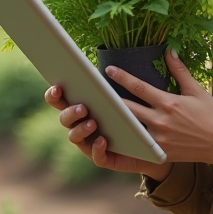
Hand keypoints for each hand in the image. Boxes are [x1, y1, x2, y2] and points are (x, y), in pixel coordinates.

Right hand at [44, 84, 172, 181]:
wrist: (158, 146)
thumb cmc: (147, 116)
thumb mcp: (142, 95)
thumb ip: (134, 81)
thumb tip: (145, 56)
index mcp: (87, 105)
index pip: (63, 98)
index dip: (54, 93)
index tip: (57, 85)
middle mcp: (84, 123)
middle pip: (65, 117)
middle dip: (69, 111)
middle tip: (82, 106)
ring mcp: (92, 142)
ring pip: (75, 136)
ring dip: (80, 129)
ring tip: (93, 122)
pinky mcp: (105, 158)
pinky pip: (96, 156)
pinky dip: (96, 148)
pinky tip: (103, 139)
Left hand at [109, 49, 212, 166]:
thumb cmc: (212, 115)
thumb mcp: (196, 90)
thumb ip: (180, 71)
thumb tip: (170, 51)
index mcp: (169, 102)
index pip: (139, 87)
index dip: (122, 77)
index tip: (108, 70)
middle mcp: (161, 121)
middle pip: (127, 109)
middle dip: (110, 101)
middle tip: (95, 94)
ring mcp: (159, 139)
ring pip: (130, 128)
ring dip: (115, 121)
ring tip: (100, 114)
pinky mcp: (161, 152)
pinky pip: (138, 146)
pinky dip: (126, 141)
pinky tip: (114, 136)